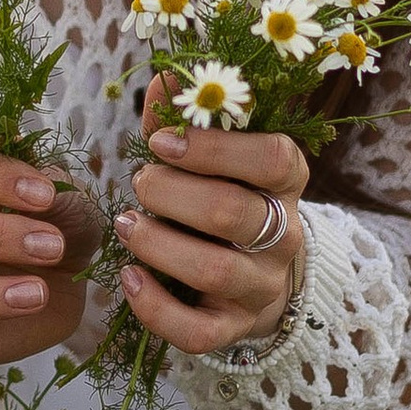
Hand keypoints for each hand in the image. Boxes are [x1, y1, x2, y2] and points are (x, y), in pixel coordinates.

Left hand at [117, 74, 306, 359]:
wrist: (256, 277)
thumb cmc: (223, 197)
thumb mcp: (212, 159)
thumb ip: (185, 120)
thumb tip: (164, 78)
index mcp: (284, 182)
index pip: (273, 158)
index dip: (215, 148)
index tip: (162, 141)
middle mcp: (283, 235)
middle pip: (233, 212)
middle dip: (171, 193)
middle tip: (140, 183)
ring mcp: (261, 286)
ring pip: (215, 270)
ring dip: (158, 243)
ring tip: (126, 224)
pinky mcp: (233, 328)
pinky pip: (198, 331)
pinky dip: (155, 307)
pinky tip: (129, 278)